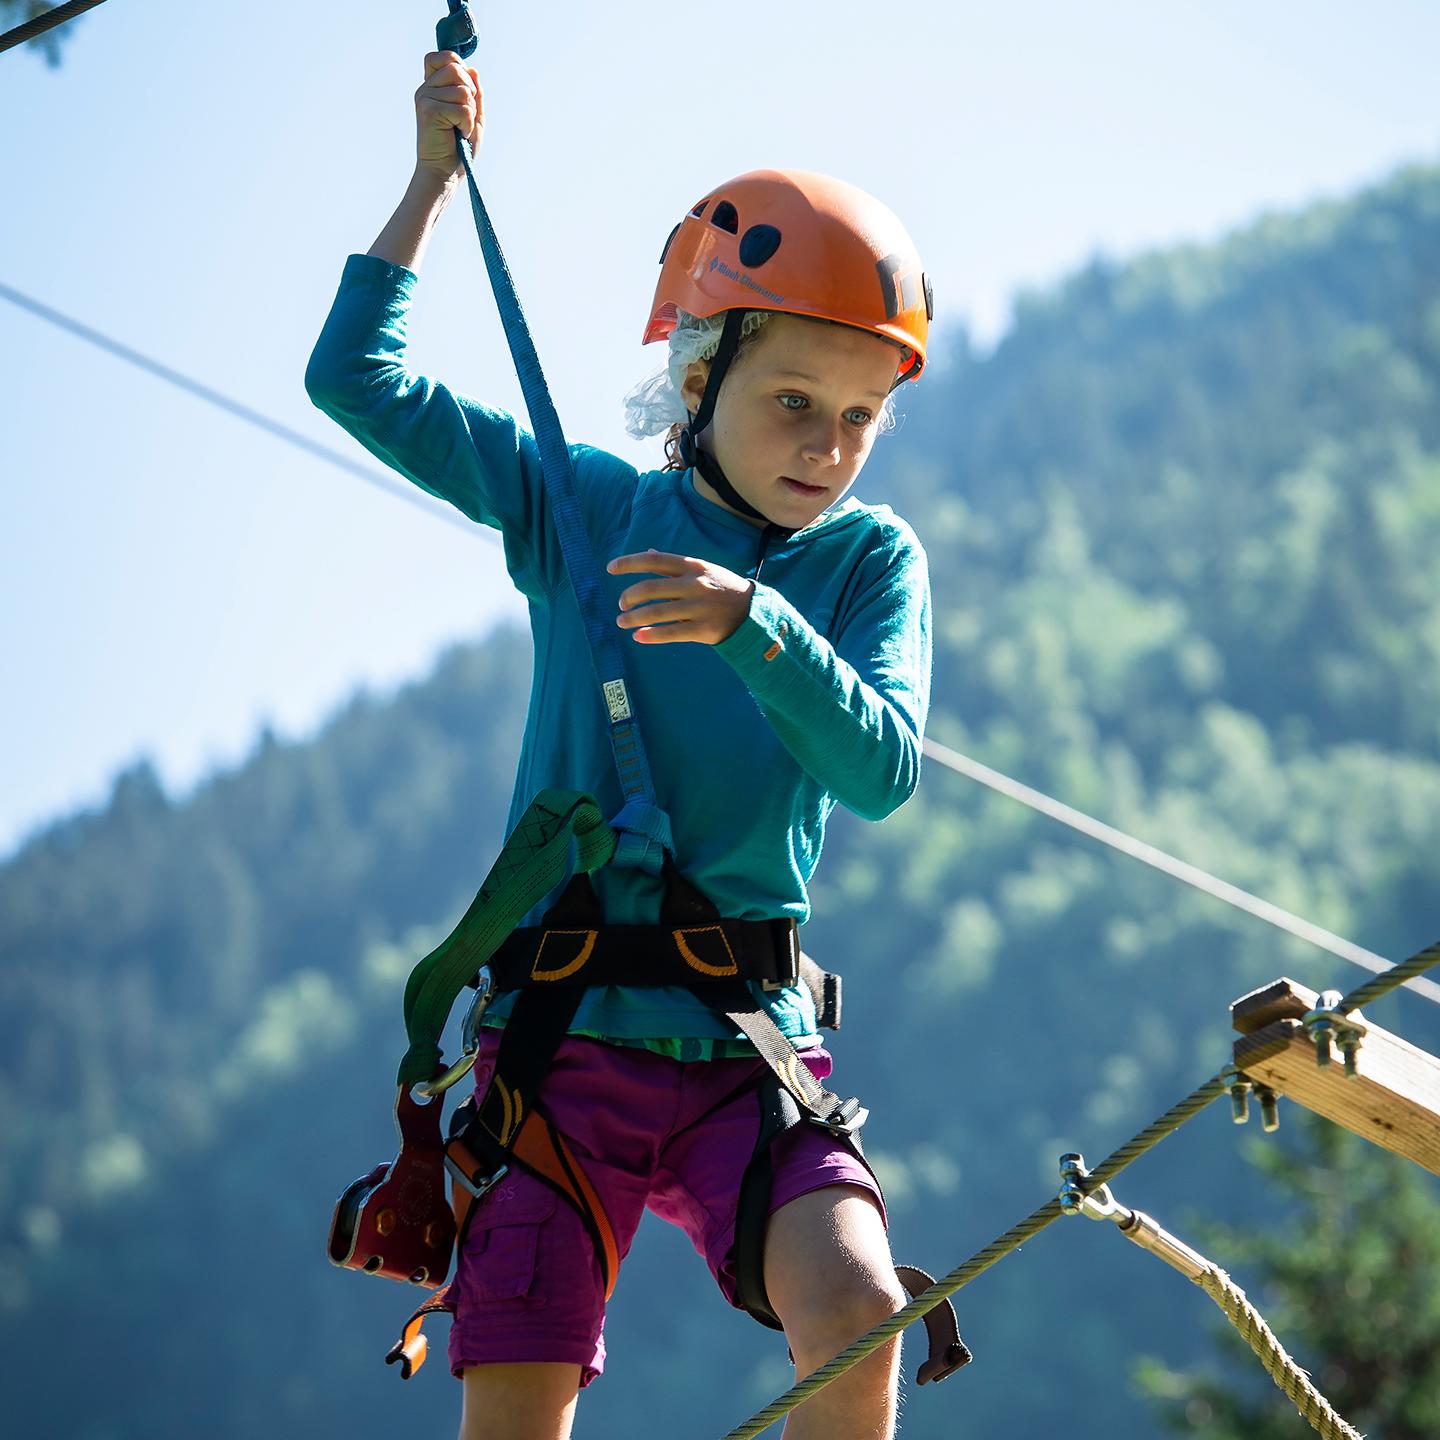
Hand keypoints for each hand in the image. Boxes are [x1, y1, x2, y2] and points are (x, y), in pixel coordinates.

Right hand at [414, 51, 482, 185]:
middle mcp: (426, 88)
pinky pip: (462, 107)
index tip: (466, 91)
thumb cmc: (459, 147)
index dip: (460, 66)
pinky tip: (459, 133)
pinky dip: (467, 123)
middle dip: (471, 92)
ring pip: (462, 90)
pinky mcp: (428, 110)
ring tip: (461, 127)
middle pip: (456, 68)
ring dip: (470, 113)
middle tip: (466, 116)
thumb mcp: (473, 115)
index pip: (444, 56)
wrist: (445, 173)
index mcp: (434, 86)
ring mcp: (425, 98)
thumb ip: (474, 92)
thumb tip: (472, 70)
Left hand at [608, 550, 753, 644]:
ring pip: (657, 613)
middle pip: (651, 589)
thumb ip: (673, 566)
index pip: (655, 561)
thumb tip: (647, 552)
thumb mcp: (701, 570)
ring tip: (622, 622)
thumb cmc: (720, 588)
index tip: (610, 568)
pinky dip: (651, 635)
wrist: (752, 612)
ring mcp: (700, 608)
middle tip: (621, 604)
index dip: (630, 563)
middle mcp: (695, 585)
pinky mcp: (703, 630)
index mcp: (693, 567)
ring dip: (634, 618)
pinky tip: (638, 637)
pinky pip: (671, 633)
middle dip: (629, 596)